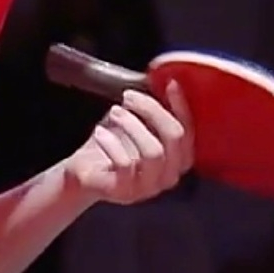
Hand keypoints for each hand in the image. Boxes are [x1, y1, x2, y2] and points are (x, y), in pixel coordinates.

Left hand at [64, 83, 194, 204]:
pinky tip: (100, 132)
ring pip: (153, 151)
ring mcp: (148, 188)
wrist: (85, 175)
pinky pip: (125, 164)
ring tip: (115, 112)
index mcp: (177, 160)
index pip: (189, 131)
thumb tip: (161, 79)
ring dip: (133, 125)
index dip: (181, 106)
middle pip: (174, 138)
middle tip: (130, 96)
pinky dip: (112, 144)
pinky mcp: (124, 193)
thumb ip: (151, 111)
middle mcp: (168, 176)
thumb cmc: (113, 147)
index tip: (170, 83)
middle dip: (153, 110)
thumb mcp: (135, 125)